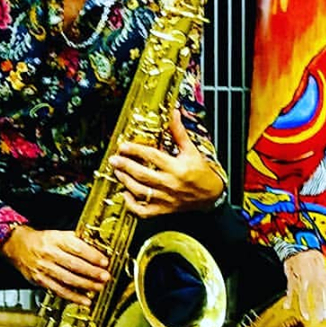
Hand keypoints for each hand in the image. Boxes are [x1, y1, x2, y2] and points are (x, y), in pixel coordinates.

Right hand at [1, 225, 110, 305]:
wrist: (17, 246)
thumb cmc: (43, 240)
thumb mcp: (59, 234)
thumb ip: (77, 240)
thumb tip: (98, 247)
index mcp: (56, 239)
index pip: (77, 248)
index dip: (92, 255)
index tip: (105, 261)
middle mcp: (49, 254)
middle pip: (73, 264)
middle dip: (91, 272)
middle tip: (105, 276)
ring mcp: (44, 268)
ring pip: (67, 279)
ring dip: (85, 285)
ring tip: (99, 288)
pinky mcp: (40, 281)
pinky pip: (58, 290)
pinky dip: (73, 297)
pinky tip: (85, 301)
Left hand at [108, 109, 224, 216]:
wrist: (211, 195)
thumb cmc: (201, 173)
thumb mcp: (192, 150)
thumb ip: (179, 132)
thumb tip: (173, 114)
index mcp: (177, 168)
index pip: (152, 157)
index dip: (136, 150)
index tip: (124, 146)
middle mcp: (170, 184)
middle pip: (142, 174)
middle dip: (125, 166)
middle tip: (114, 159)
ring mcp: (165, 199)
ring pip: (140, 191)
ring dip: (125, 181)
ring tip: (117, 171)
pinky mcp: (163, 209)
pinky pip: (143, 211)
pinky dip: (131, 204)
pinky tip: (125, 193)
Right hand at [283, 249, 325, 321]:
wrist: (297, 248)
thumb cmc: (311, 256)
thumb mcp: (322, 263)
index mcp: (320, 271)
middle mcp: (311, 275)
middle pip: (316, 292)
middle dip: (320, 305)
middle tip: (323, 317)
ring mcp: (300, 276)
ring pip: (303, 293)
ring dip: (305, 305)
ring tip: (307, 316)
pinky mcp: (291, 277)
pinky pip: (290, 288)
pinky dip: (288, 297)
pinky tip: (287, 306)